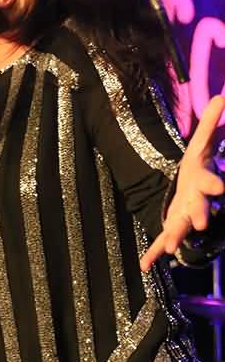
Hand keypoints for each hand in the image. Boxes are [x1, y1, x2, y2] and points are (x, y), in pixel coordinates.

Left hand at [140, 95, 224, 271]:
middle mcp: (196, 202)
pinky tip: (144, 266)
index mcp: (202, 181)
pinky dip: (154, 253)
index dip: (213, 185)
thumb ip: (211, 123)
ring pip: (180, 228)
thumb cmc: (200, 163)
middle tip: (202, 223)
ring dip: (175, 237)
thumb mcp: (202, 142)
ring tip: (170, 248)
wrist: (197, 185)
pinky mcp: (173, 225)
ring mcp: (184, 216)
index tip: (220, 188)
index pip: (209, 183)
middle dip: (200, 214)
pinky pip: (162, 240)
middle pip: (199, 209)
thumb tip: (222, 96)